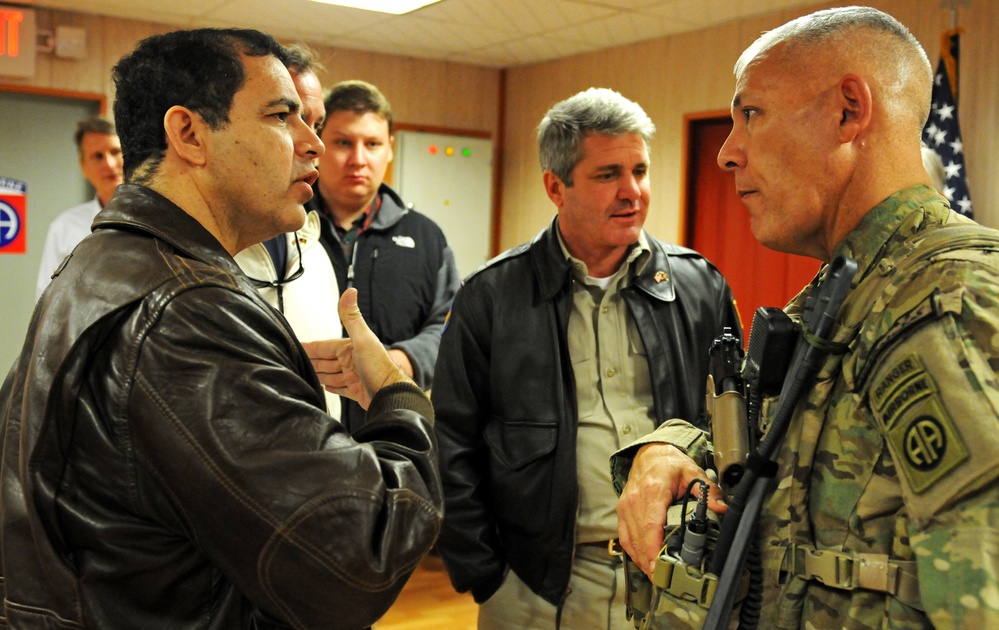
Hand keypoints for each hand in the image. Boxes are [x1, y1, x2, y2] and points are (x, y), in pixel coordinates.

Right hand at [302, 288, 409, 408]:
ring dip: (320, 375)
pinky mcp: (357, 391)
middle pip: (325, 361)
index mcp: (350, 348)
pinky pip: (341, 389)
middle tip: (296, 363)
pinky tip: (327, 387)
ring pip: (331, 375)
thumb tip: (350, 291)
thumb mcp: (362, 339)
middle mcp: (352, 361)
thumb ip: (352, 317)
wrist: (392, 394)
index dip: (310, 347)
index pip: (324, 346)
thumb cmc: (379, 367)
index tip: (297, 346)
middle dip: (311, 362)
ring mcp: (354, 377)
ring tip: (307, 375)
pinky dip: (333, 388)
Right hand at [616, 443, 726, 576]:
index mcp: (653, 491)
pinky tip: (644, 563)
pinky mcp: (622, 511)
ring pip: (630, 540)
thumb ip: (707, 491)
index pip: (650, 526)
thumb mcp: (692, 472)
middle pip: (639, 538)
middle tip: (662, 579)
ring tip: (655, 576)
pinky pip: (625, 536)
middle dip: (649, 561)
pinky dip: (633, 552)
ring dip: (641, 560)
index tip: (659, 567)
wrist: (649, 453)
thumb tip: (722, 508)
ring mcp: (626, 506)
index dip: (653, 549)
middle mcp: (635, 500)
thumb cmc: (669, 463)